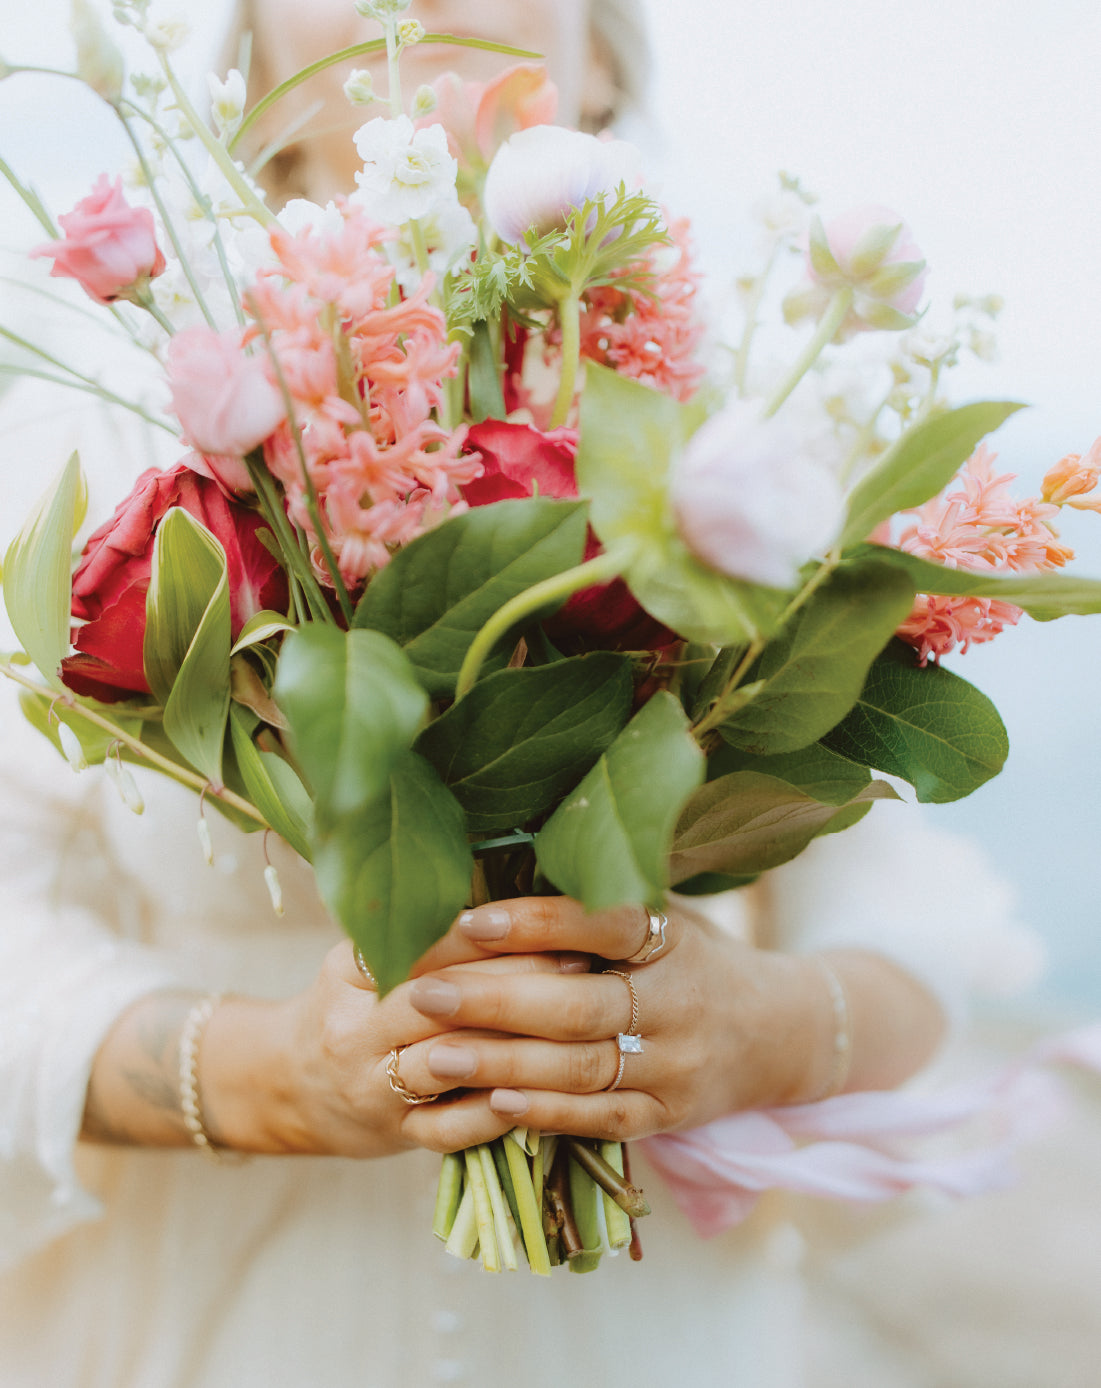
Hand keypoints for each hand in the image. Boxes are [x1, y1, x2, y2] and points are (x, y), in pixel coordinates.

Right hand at [195, 942, 591, 1158]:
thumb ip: (423, 935)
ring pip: (448, 1060)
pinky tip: (542, 1093)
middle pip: (438, 999)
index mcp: (350, 973)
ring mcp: (372, 1087)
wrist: (288, 1086)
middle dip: (514, 981)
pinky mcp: (394, 1134)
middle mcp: (355, 1029)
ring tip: (574, 1026)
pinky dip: (496, 1112)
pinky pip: (449, 1128)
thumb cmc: (351, 1008)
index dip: (484, 932)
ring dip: (513, 1043)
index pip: (419, 945)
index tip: (545, 920)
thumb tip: (511, 896)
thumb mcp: (363, 959)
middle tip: (580, 964)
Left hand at [388, 897, 830, 1142]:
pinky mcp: (667, 1115)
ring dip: (502, 1064)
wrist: (777, 1033)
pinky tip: (492, 1101)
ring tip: (434, 1054)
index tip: (469, 921)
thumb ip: (596, 908)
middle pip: (580, 1007)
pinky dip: (545, 1112)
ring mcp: (676, 1066)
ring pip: (581, 1068)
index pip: (606, 925)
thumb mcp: (664, 916)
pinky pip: (599, 1119)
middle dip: (496, 1002)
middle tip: (425, 994)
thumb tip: (489, 880)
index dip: (538, 922)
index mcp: (675, 939)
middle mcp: (680, 1002)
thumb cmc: (692, 958)